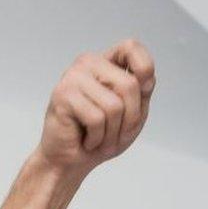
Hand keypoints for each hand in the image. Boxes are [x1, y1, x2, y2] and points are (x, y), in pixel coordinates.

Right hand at [36, 39, 155, 175]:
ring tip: (100, 138)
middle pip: (130, 85)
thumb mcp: (132, 115)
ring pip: (114, 105)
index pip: (131, 47)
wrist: (69, 161)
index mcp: (105, 64)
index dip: (144, 67)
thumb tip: (144, 80)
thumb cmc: (100, 138)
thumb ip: (142, 93)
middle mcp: (88, 64)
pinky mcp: (63, 94)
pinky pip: (97, 118)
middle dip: (130, 118)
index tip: (143, 91)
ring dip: (113, 132)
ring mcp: (74, 77)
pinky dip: (97, 138)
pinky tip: (87, 140)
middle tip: (116, 133)